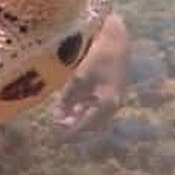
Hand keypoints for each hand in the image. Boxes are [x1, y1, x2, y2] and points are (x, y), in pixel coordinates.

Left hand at [52, 13, 129, 135]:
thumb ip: (68, 98)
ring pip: (93, 114)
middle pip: (91, 123)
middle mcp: (113, 105)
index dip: (71, 131)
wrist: (117, 40)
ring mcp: (113, 97)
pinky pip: (95, 105)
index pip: (87, 126)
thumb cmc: (99, 57)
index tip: (57, 134)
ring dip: (78, 116)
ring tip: (62, 114)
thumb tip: (57, 117)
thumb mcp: (80, 78)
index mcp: (107, 104)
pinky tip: (72, 102)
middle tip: (57, 123)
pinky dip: (83, 106)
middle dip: (74, 125)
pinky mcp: (110, 89)